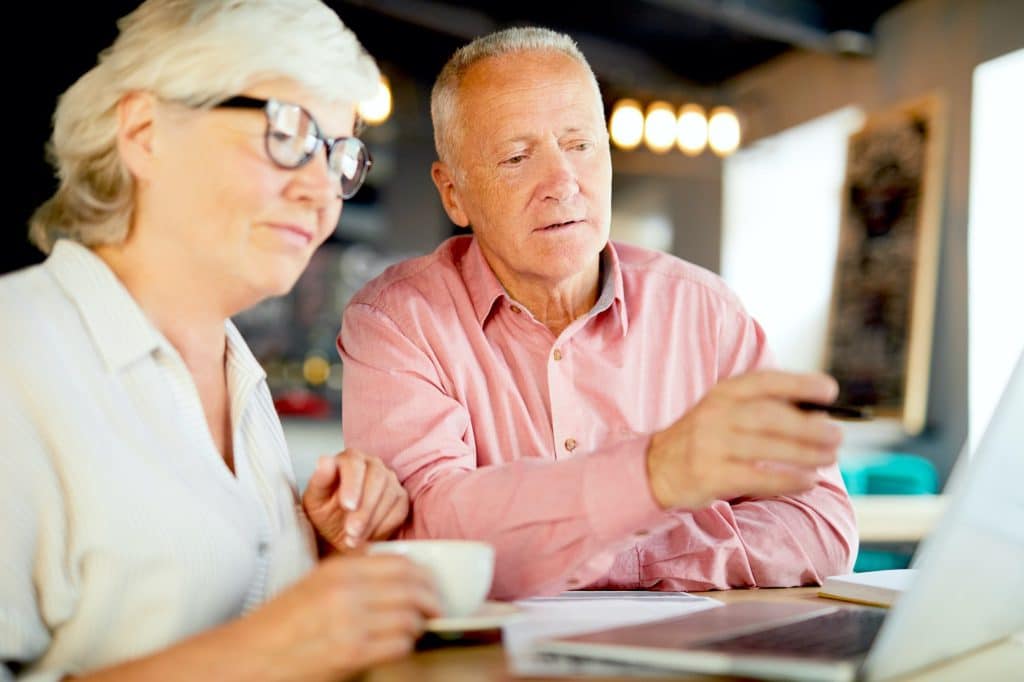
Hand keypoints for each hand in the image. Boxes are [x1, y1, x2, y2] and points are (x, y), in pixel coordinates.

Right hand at [236, 554, 440, 680]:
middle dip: (431, 600)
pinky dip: (407, 645)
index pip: (402, 563)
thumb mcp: (316, 582)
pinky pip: (400, 644)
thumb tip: (392, 570)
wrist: (252, 655)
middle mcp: (348, 591)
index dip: (423, 575)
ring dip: (420, 625)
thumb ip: (352, 572)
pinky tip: (400, 645)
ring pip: (411, 617)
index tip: (429, 584)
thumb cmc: (282, 621)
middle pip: (413, 588)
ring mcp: (352, 622)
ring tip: (416, 629)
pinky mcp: (353, 653)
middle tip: (435, 609)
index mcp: (341, 569)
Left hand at [303, 449, 408, 551]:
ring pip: (389, 494)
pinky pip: (398, 510)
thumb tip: (324, 461)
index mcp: (349, 459)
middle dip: (364, 507)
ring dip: (372, 520)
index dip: (352, 484)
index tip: (347, 505)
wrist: (338, 534)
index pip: (354, 462)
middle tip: (352, 530)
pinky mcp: (400, 498)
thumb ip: (320, 480)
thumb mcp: (315, 500)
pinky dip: (383, 526)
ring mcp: (389, 480)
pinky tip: (367, 536)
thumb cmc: (325, 514)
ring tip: (354, 538)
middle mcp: (372, 464)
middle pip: (377, 477)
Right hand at [646, 370, 842, 509]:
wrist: (657, 467)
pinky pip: (757, 477)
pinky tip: (808, 481)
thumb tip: (820, 418)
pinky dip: (787, 480)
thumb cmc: (706, 438)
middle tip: (837, 435)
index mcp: (723, 393)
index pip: (765, 382)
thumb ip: (765, 409)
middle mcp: (715, 415)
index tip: (830, 391)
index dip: (799, 384)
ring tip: (829, 457)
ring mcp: (711, 445)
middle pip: (769, 417)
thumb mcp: (726, 412)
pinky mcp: (710, 475)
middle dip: (809, 426)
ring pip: (767, 447)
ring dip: (805, 453)